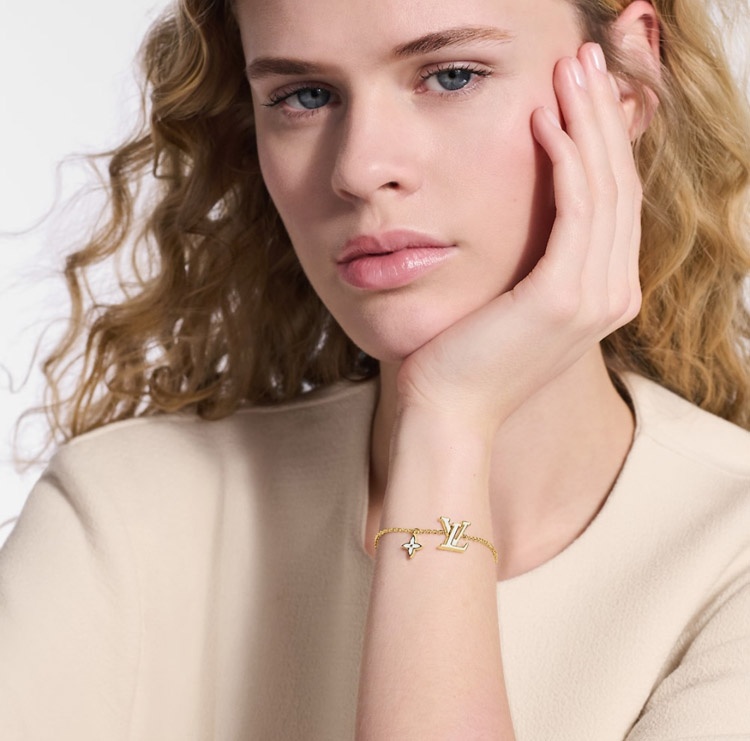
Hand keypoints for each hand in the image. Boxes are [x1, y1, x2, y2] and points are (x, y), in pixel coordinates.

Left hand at [395, 42, 642, 430]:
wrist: (447, 410)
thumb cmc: (464, 356)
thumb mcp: (510, 300)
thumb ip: (536, 260)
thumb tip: (531, 210)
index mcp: (602, 293)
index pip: (613, 201)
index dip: (603, 141)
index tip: (580, 93)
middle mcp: (612, 294)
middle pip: (619, 185)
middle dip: (602, 117)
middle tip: (582, 61)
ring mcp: (596, 297)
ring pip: (604, 188)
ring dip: (588, 122)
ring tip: (568, 70)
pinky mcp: (564, 296)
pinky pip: (576, 209)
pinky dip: (565, 159)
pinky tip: (543, 120)